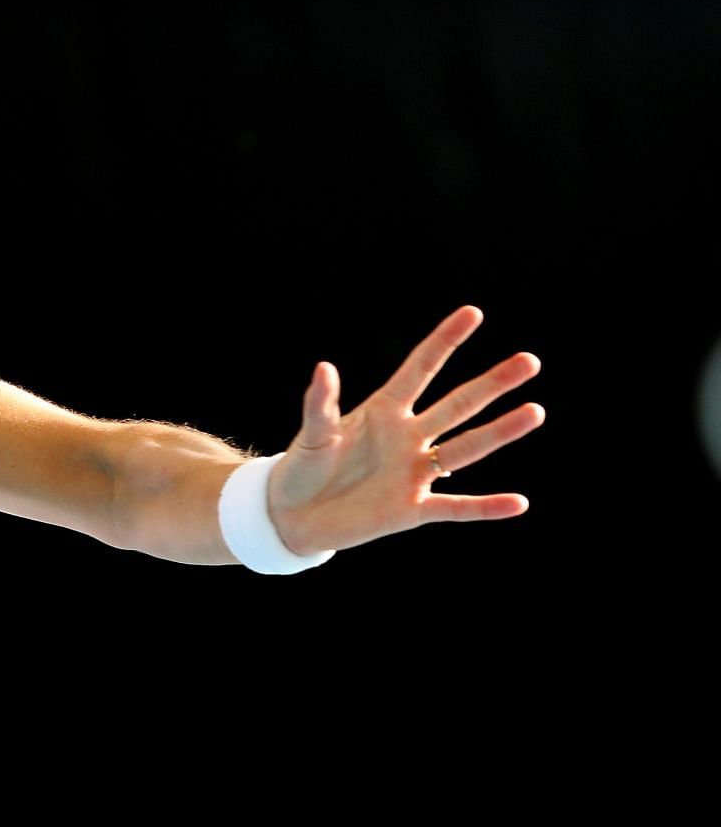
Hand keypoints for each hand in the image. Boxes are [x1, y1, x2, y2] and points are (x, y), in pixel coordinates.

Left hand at [267, 305, 543, 554]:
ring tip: (534, 411)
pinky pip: (457, 508)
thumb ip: (320, 405)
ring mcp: (413, 473)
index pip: (421, 369)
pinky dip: (486, 507)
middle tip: (529, 362)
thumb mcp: (310, 434)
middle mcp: (407, 437)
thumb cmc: (302, 468)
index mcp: (383, 410)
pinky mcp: (412, 510)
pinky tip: (518, 503)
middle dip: (492, 384)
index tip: (473, 313)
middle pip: (457, 405)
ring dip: (500, 432)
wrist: (293, 515)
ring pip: (465, 449)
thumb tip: (325, 367)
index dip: (445, 341)